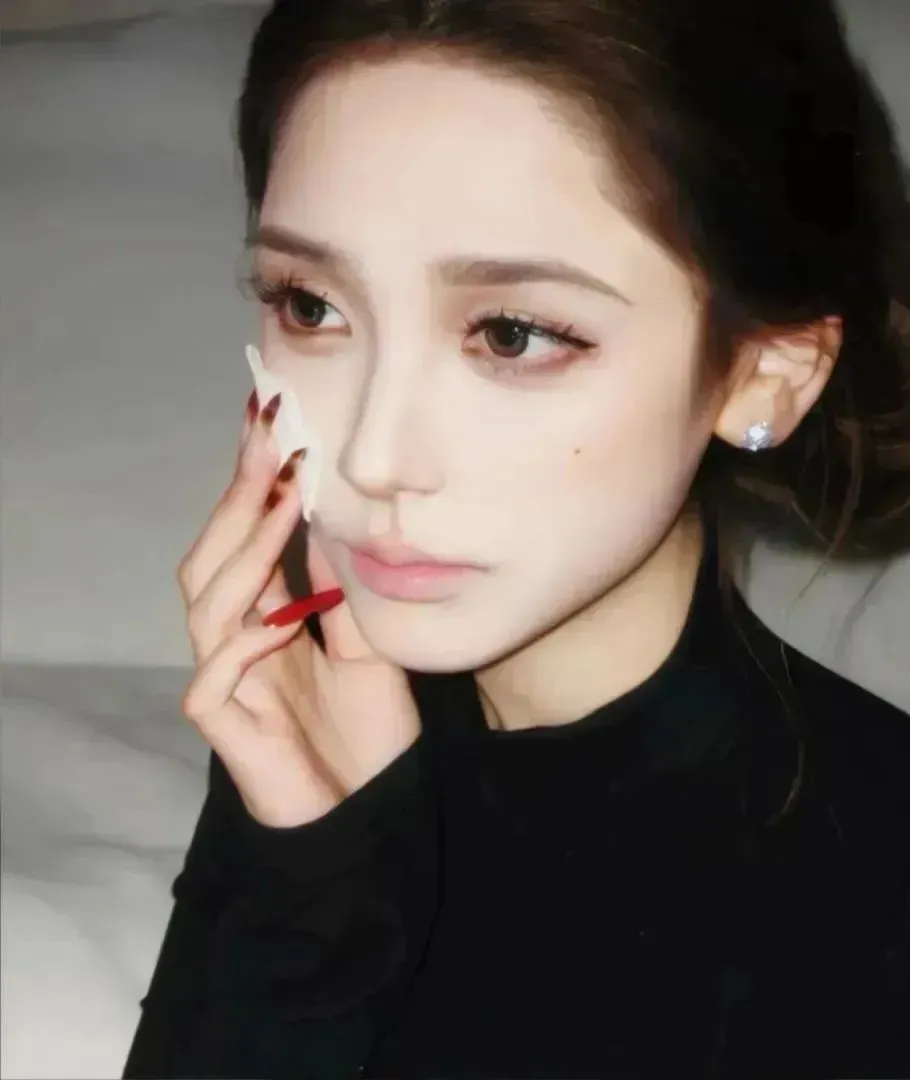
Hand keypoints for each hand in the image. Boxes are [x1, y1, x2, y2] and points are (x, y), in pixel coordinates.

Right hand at [176, 394, 420, 827]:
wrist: (372, 813)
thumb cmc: (367, 731)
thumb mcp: (367, 641)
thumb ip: (340, 589)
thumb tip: (332, 517)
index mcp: (267, 620)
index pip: (246, 540)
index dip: (251, 483)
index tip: (272, 421)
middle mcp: (238, 642)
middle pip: (213, 557)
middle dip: (238, 495)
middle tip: (268, 434)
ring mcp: (228, 684)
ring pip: (203, 606)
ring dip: (244, 549)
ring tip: (282, 499)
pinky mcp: (227, 731)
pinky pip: (212, 681)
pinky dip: (242, 645)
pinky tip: (280, 617)